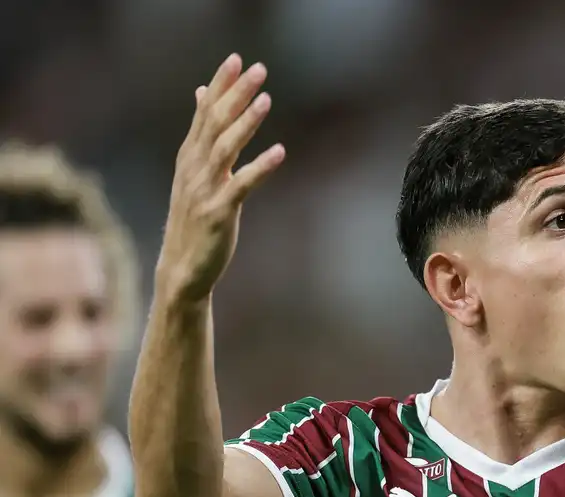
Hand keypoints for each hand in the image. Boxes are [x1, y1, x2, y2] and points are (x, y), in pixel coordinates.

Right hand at [156, 54, 284, 301]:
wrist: (183, 267)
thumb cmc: (195, 217)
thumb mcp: (195, 173)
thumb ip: (203, 135)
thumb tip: (204, 95)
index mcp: (190, 157)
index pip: (205, 112)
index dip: (220, 85)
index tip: (236, 59)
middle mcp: (194, 169)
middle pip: (215, 123)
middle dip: (236, 94)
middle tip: (258, 69)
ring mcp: (205, 190)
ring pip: (225, 149)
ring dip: (246, 123)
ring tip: (266, 99)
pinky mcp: (219, 213)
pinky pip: (241, 185)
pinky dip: (260, 167)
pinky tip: (280, 151)